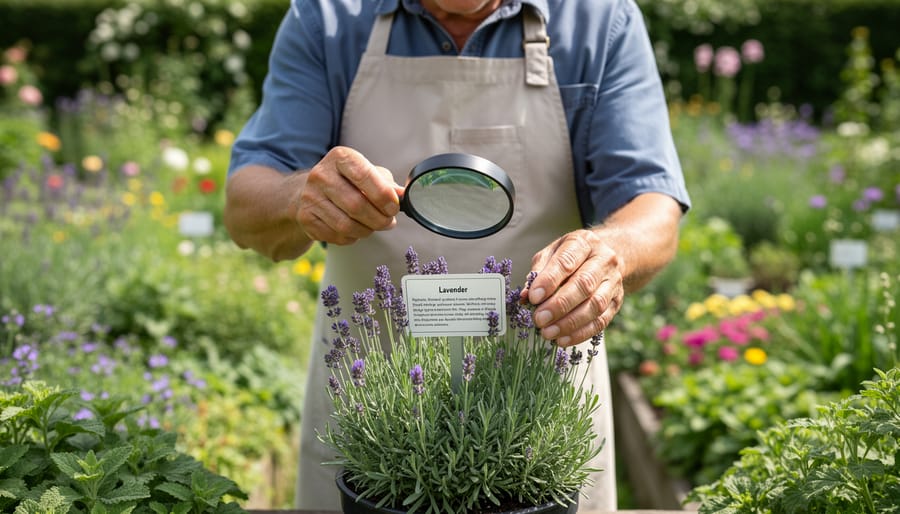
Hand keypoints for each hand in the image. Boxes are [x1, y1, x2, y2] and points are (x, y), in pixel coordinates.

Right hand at [296, 146, 403, 244]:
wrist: (310, 191)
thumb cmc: (348, 181)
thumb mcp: (369, 173)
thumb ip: (387, 184)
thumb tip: (403, 196)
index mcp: (340, 157)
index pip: (364, 175)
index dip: (383, 195)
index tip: (394, 207)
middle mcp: (321, 175)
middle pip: (356, 205)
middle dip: (379, 219)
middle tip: (389, 222)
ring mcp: (310, 197)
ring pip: (347, 225)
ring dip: (368, 230)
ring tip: (374, 226)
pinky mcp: (306, 218)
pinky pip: (337, 236)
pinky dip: (353, 237)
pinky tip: (356, 229)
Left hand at [522, 229, 624, 346]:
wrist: (603, 258)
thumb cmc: (571, 256)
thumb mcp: (551, 254)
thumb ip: (538, 273)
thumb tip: (525, 296)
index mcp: (583, 243)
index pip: (567, 262)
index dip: (549, 281)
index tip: (534, 297)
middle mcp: (603, 260)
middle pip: (584, 284)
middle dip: (559, 305)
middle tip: (539, 320)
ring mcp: (613, 281)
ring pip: (595, 305)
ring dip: (570, 323)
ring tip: (548, 333)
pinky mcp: (616, 302)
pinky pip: (601, 321)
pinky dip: (581, 333)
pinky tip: (563, 339)